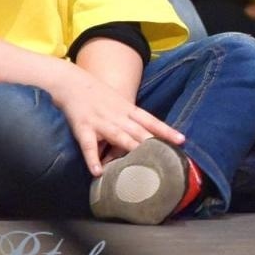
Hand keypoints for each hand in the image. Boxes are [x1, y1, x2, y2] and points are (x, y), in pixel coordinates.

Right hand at [47, 64, 184, 176]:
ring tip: (142, 163)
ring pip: (118, 136)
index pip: (151, 121)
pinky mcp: (82, 128)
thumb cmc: (98, 95)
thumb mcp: (119, 104)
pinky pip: (88, 146)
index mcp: (128, 110)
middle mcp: (118, 116)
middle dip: (153, 142)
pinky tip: (97, 172)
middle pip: (139, 130)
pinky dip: (92, 158)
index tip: (182, 140)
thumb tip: (144, 138)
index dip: (166, 130)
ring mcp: (101, 122)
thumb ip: (130, 121)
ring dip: (130, 148)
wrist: (72, 82)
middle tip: (168, 155)